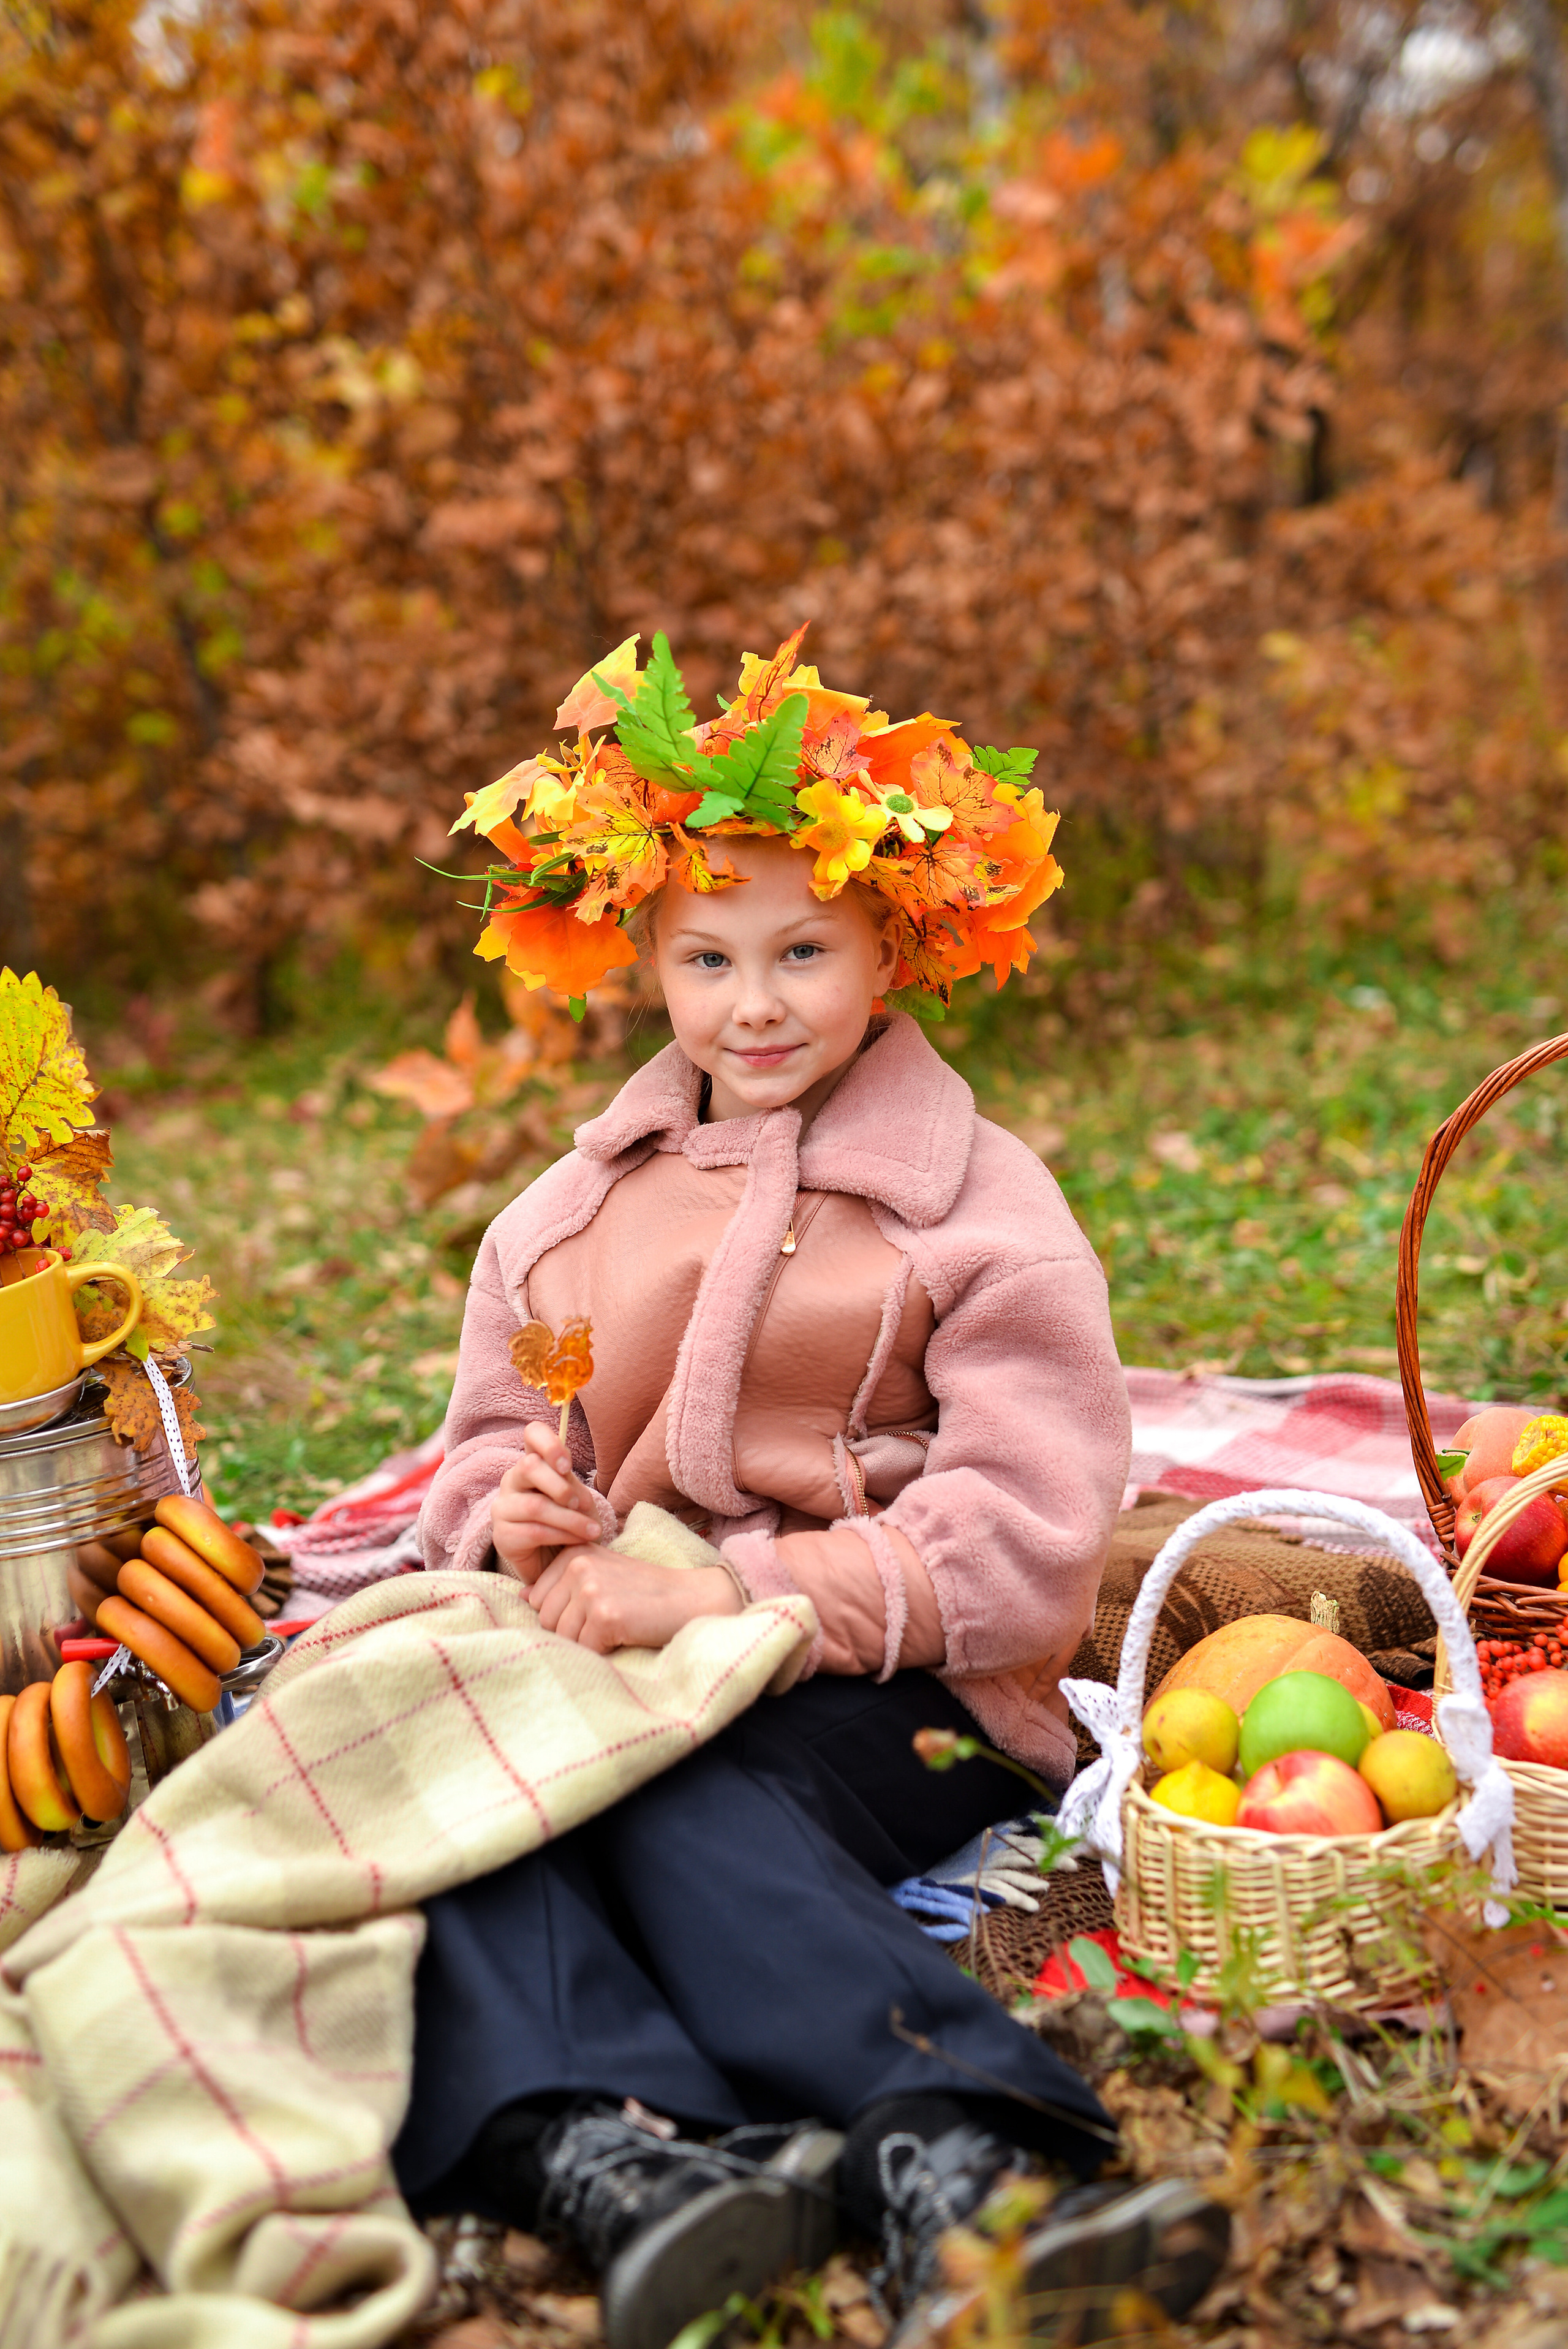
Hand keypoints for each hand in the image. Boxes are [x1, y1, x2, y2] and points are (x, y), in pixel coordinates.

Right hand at [492, 1421, 602, 1582]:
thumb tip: (566, 1474)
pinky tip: (577, 1542)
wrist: (560, 1563)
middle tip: (583, 1505)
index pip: (532, 1434)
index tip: (567, 1465)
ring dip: (570, 1519)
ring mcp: (503, 1508)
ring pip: (535, 1505)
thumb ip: (572, 1484)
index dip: (549, 1444)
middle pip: (529, 1467)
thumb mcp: (579, 1501)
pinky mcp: (501, 1537)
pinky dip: (562, 1536)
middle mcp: (513, 1480)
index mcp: (533, 1463)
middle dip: (562, 1487)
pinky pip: (533, 1532)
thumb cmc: (570, 1524)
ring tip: (591, 1531)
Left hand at [525, 1547, 741, 1653]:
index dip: (566, 1614)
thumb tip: (520, 1596)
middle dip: (573, 1630)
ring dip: (589, 1641)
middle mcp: (578, 1566)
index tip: (596, 1606)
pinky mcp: (605, 1616)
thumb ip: (561, 1582)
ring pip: (563, 1638)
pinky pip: (585, 1650)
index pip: (537, 1601)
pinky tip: (626, 1634)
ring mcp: (591, 1590)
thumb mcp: (601, 1573)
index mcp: (573, 1553)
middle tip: (608, 1619)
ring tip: (618, 1625)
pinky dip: (604, 1651)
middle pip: (546, 1621)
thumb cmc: (644, 1591)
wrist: (690, 1599)